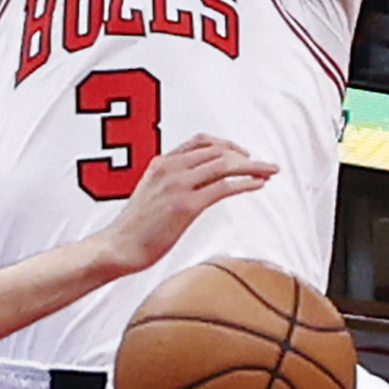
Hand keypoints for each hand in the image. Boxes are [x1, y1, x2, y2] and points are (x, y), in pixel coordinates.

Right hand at [97, 136, 276, 275]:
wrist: (119, 246)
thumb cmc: (134, 228)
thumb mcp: (150, 194)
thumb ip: (169, 184)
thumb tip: (192, 187)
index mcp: (161, 163)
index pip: (201, 142)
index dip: (227, 145)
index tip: (242, 153)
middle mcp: (170, 168)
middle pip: (218, 151)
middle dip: (245, 156)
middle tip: (264, 165)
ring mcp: (178, 185)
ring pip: (224, 165)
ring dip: (252, 166)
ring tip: (269, 172)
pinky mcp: (186, 205)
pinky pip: (223, 187)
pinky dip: (245, 183)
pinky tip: (257, 185)